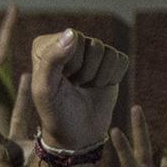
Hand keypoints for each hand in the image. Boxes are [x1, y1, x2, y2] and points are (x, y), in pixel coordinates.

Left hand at [29, 29, 128, 153]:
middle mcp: (67, 44)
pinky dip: (112, 77)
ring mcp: (90, 52)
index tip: (59, 81)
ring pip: (108, 52)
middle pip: (93, 44)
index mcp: (45, 47)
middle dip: (85, 71)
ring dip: (98, 76)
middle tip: (73, 86)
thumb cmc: (56, 112)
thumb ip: (52, 59)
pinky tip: (98, 87)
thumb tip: (72, 32)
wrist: (77, 134)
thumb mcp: (45, 90)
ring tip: (84, 87)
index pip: (73, 38)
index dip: (70, 64)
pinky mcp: (110, 62)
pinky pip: (121, 60)